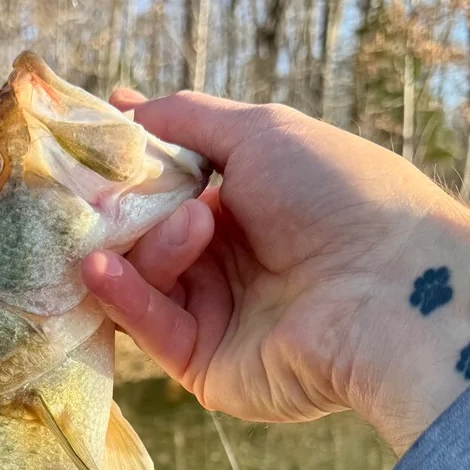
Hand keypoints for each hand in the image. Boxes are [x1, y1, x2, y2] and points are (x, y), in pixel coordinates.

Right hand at [82, 90, 469, 452]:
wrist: (385, 288)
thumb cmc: (336, 197)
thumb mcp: (260, 132)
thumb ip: (187, 119)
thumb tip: (121, 105)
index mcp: (245, 207)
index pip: (165, 190)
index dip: (126, 171)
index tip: (84, 149)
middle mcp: (227, 262)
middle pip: (142, 236)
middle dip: (121, 212)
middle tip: (98, 195)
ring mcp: (214, 314)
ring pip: (142, 278)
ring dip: (145, 249)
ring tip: (189, 229)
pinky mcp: (202, 364)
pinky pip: (148, 326)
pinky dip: (124, 295)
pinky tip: (102, 269)